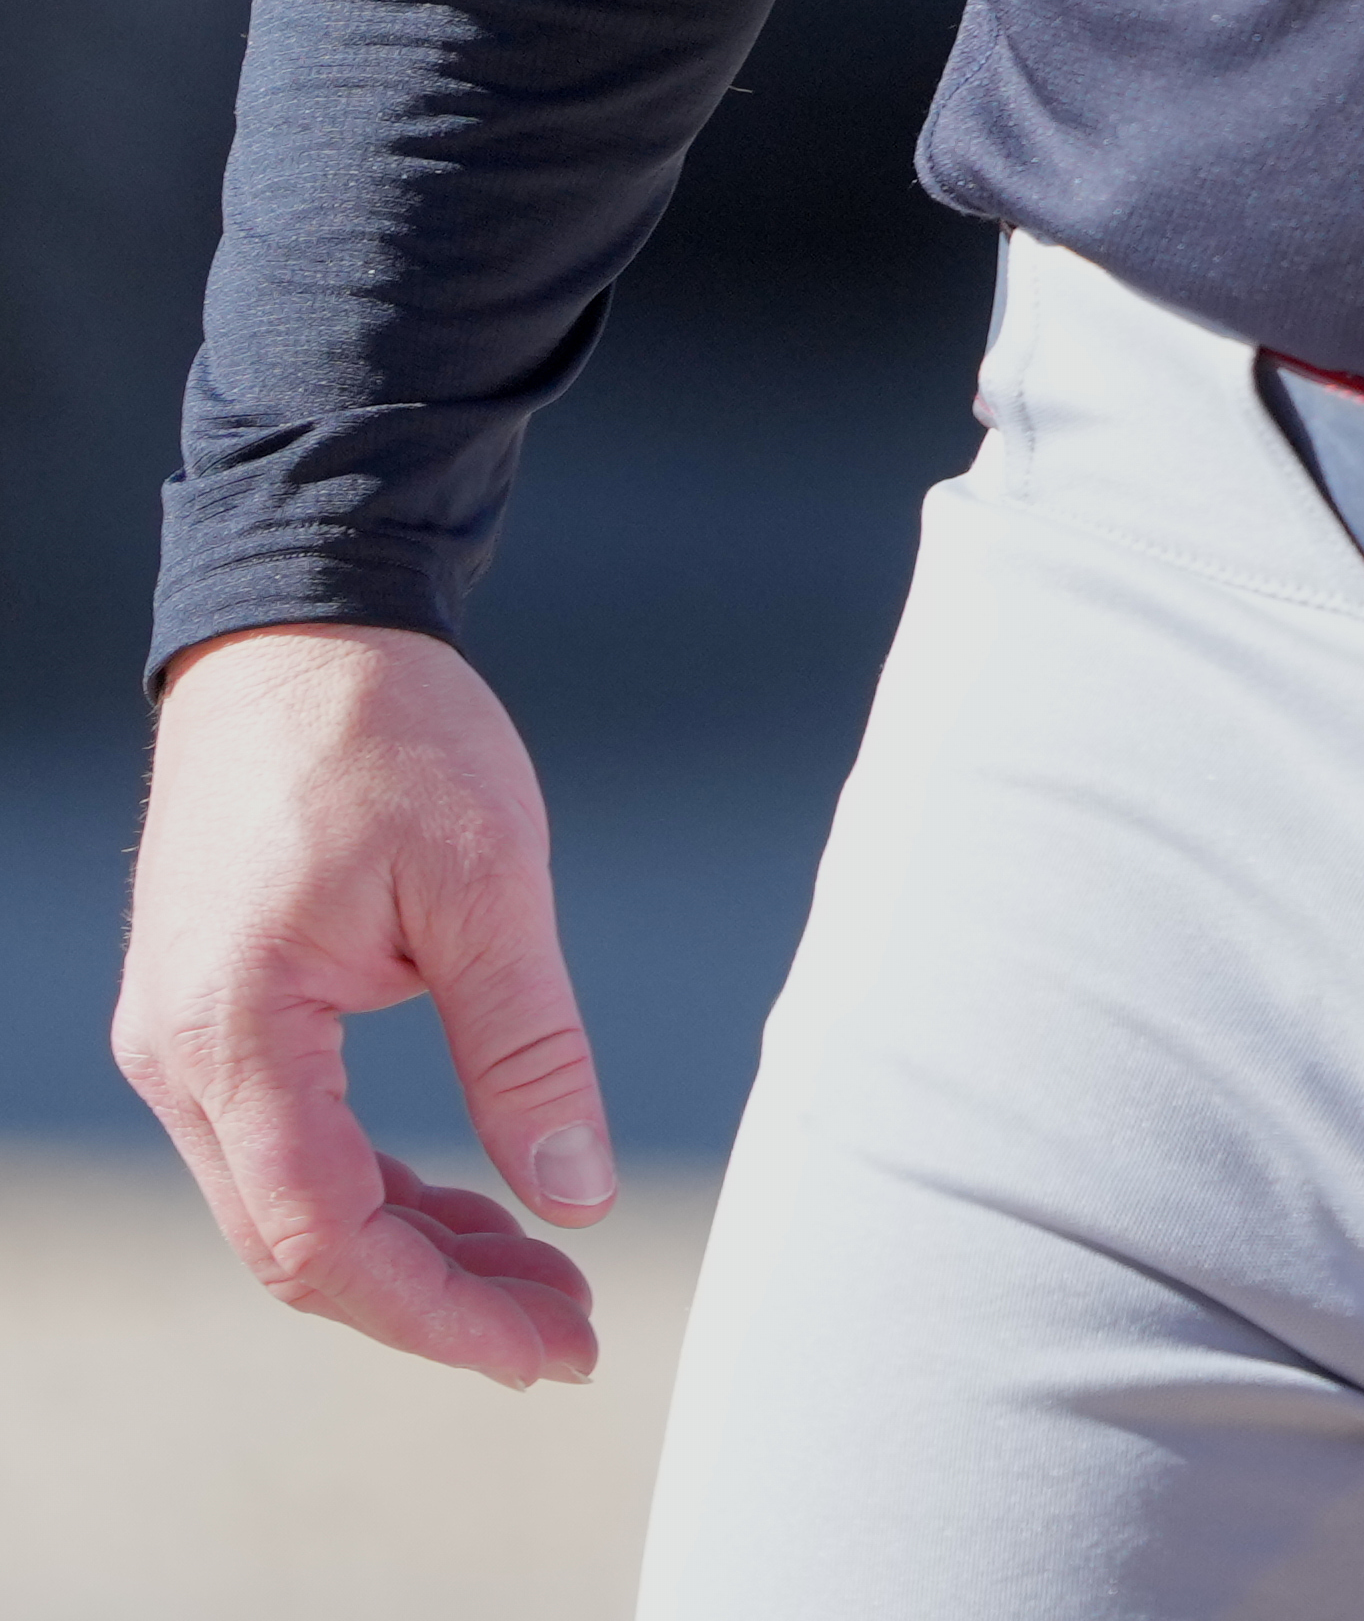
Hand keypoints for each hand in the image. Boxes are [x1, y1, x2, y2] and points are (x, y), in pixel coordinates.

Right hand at [115, 624, 614, 1386]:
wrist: (300, 624)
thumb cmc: (388, 729)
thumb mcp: (488, 877)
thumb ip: (528, 1046)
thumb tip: (578, 1193)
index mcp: (236, 1028)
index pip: (322, 1236)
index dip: (436, 1313)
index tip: (547, 1344)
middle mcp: (181, 1055)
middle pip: (300, 1243)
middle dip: (439, 1301)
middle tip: (570, 1329)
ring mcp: (184, 1038)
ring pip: (293, 1203)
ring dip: (415, 1249)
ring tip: (544, 1278)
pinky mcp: (213, 1013)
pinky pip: (289, 1143)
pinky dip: (380, 1186)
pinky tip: (473, 1207)